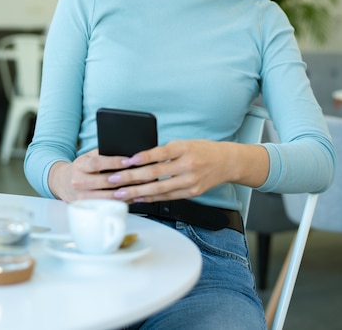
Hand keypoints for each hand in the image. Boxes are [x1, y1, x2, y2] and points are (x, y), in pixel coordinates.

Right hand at [48, 149, 144, 202]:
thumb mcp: (87, 157)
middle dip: (125, 178)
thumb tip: (125, 152)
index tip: (129, 161)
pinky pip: (108, 205)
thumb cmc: (81, 168)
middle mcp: (79, 182)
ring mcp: (82, 197)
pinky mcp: (87, 208)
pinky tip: (133, 197)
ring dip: (126, 192)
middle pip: (104, 181)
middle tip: (142, 175)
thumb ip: (102, 154)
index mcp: (79, 166)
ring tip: (141, 186)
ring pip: (107, 196)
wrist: (63, 183)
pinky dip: (122, 201)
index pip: (97, 163)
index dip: (114, 162)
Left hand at [105, 139, 268, 203]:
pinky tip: (138, 198)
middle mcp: (188, 165)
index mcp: (184, 148)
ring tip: (120, 193)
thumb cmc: (202, 149)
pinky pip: (167, 197)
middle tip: (114, 180)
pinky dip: (151, 198)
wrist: (226, 162)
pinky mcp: (192, 193)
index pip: (159, 153)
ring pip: (159, 189)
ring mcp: (190, 181)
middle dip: (131, 178)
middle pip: (155, 174)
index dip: (142, 157)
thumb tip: (139, 159)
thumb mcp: (184, 143)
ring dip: (137, 192)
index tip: (126, 160)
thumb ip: (165, 151)